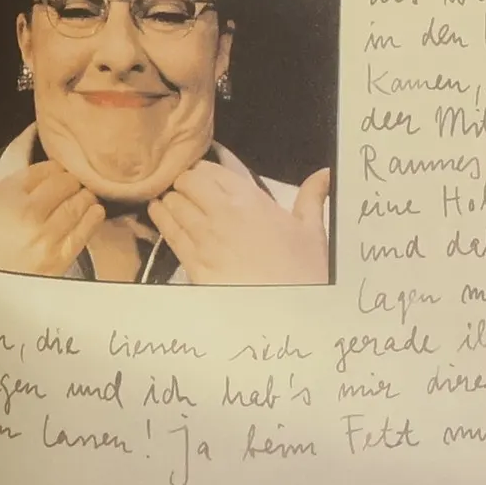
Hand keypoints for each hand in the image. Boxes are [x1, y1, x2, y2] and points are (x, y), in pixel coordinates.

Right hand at [0, 160, 105, 275]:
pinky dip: (93, 217)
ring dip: (85, 197)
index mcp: (5, 197)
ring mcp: (46, 234)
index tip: (58, 171)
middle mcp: (28, 211)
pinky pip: (84, 230)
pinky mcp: (61, 255)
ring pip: (77, 204)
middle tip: (74, 184)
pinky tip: (96, 212)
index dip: (53, 168)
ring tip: (86, 197)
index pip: (39, 171)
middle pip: (63, 184)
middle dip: (70, 182)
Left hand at [147, 160, 331, 283]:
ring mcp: (203, 238)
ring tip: (171, 203)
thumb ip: (313, 197)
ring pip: (171, 204)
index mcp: (249, 200)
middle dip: (183, 184)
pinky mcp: (191, 262)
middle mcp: (221, 213)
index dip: (202, 172)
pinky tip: (160, 215)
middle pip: (184, 182)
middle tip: (189, 192)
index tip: (205, 180)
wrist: (286, 314)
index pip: (208, 170)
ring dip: (170, 200)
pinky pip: (167, 231)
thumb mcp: (313, 232)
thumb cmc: (304, 271)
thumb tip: (325, 173)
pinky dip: (161, 219)